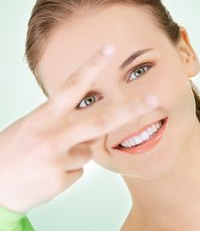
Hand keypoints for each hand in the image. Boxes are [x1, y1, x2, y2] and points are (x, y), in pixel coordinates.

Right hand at [0, 45, 157, 213]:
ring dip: (76, 152)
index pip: (71, 86)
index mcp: (42, 117)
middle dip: (130, 109)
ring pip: (88, 151)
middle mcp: (53, 137)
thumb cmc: (11, 152)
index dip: (91, 65)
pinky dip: (68, 170)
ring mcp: (58, 160)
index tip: (110, 49)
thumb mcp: (32, 127)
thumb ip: (62, 122)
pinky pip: (78, 170)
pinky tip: (48, 173)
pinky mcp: (61, 180)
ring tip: (49, 159)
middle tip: (154, 98)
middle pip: (100, 120)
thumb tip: (93, 128)